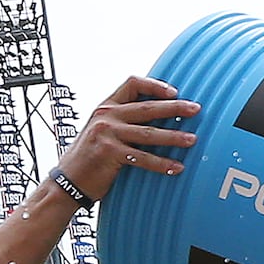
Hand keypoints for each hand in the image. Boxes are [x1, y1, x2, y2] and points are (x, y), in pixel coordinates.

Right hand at [57, 76, 200, 201]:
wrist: (68, 180)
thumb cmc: (90, 157)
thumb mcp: (103, 131)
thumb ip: (124, 123)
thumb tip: (159, 121)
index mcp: (106, 107)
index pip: (132, 84)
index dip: (155, 85)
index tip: (174, 92)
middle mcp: (106, 116)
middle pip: (147, 107)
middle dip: (174, 108)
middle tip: (195, 109)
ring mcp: (107, 133)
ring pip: (148, 133)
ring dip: (174, 137)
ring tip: (192, 140)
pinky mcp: (109, 152)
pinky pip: (142, 158)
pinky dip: (162, 164)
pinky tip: (177, 167)